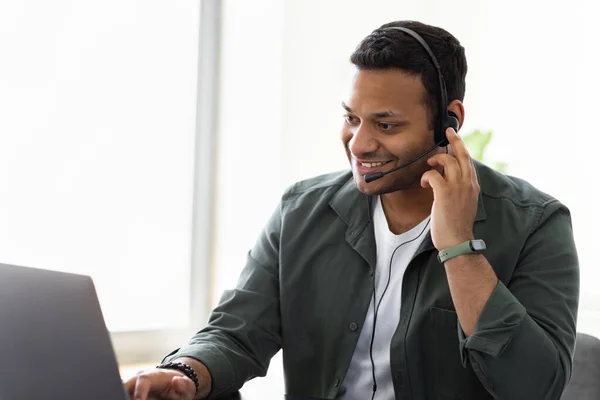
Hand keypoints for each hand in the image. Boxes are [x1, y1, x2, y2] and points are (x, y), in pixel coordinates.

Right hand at [124, 368, 196, 399]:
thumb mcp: (188, 387)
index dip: (139, 392)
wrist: (176, 385)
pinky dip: (125, 397)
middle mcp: (141, 378)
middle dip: (124, 394)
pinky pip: (125, 394)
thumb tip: (176, 380)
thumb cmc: (182, 387)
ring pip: (122, 388)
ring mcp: (134, 384)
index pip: (143, 380)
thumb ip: (184, 384)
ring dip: (124, 395)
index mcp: (154, 375)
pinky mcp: (131, 392)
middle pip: (126, 383)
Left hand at [421, 127, 479, 249]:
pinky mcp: (444, 193)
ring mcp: (457, 187)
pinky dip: (426, 175)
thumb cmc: (457, 226)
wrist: (458, 241)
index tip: (456, 140)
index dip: (462, 149)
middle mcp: (468, 183)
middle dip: (455, 140)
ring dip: (436, 159)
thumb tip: (448, 182)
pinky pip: (433, 174)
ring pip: (448, 161)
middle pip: (463, 155)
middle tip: (448, 131)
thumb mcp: (463, 204)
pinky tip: (424, 183)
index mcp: (473, 186)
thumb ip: (460, 191)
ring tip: (430, 163)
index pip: (469, 161)